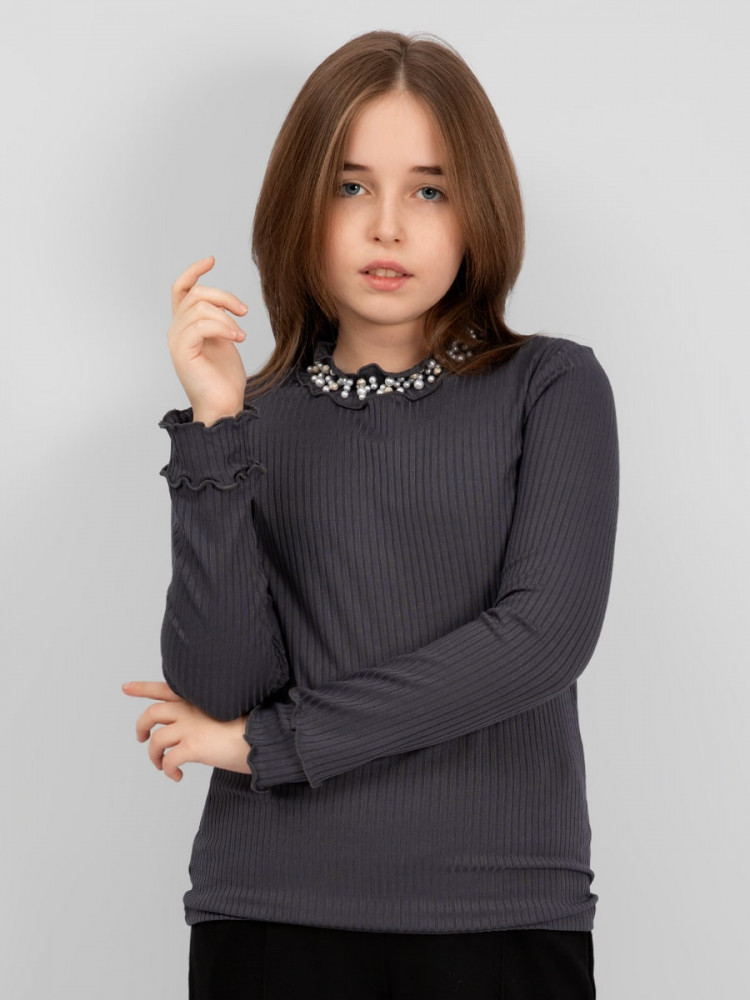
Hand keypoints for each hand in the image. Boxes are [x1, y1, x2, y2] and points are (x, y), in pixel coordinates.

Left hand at [122, 681, 251, 781]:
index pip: (164, 688)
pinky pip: (168, 761)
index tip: (126, 687)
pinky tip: (177, 776)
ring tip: (161, 765)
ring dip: (153, 755)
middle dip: (141, 726)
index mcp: (198, 699)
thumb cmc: (252, 727)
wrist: (264, 736)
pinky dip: (168, 770)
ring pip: (155, 740)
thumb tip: (199, 731)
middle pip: (151, 713)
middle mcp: (190, 709)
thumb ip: (208, 715)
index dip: (143, 688)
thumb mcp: (228, 710)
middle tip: (141, 738)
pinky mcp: (193, 747)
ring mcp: (190, 727)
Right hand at [168, 256, 248, 425]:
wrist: (224, 406)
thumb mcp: (225, 340)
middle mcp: (176, 331)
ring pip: (199, 307)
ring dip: (226, 316)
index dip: (194, 271)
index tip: (212, 260)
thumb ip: (220, 320)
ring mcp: (176, 341)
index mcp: (185, 326)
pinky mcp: (182, 351)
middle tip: (245, 311)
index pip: (181, 289)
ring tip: (242, 334)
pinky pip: (200, 324)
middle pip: (195, 294)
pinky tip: (238, 338)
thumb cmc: (225, 379)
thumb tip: (228, 304)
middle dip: (223, 296)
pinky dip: (222, 326)